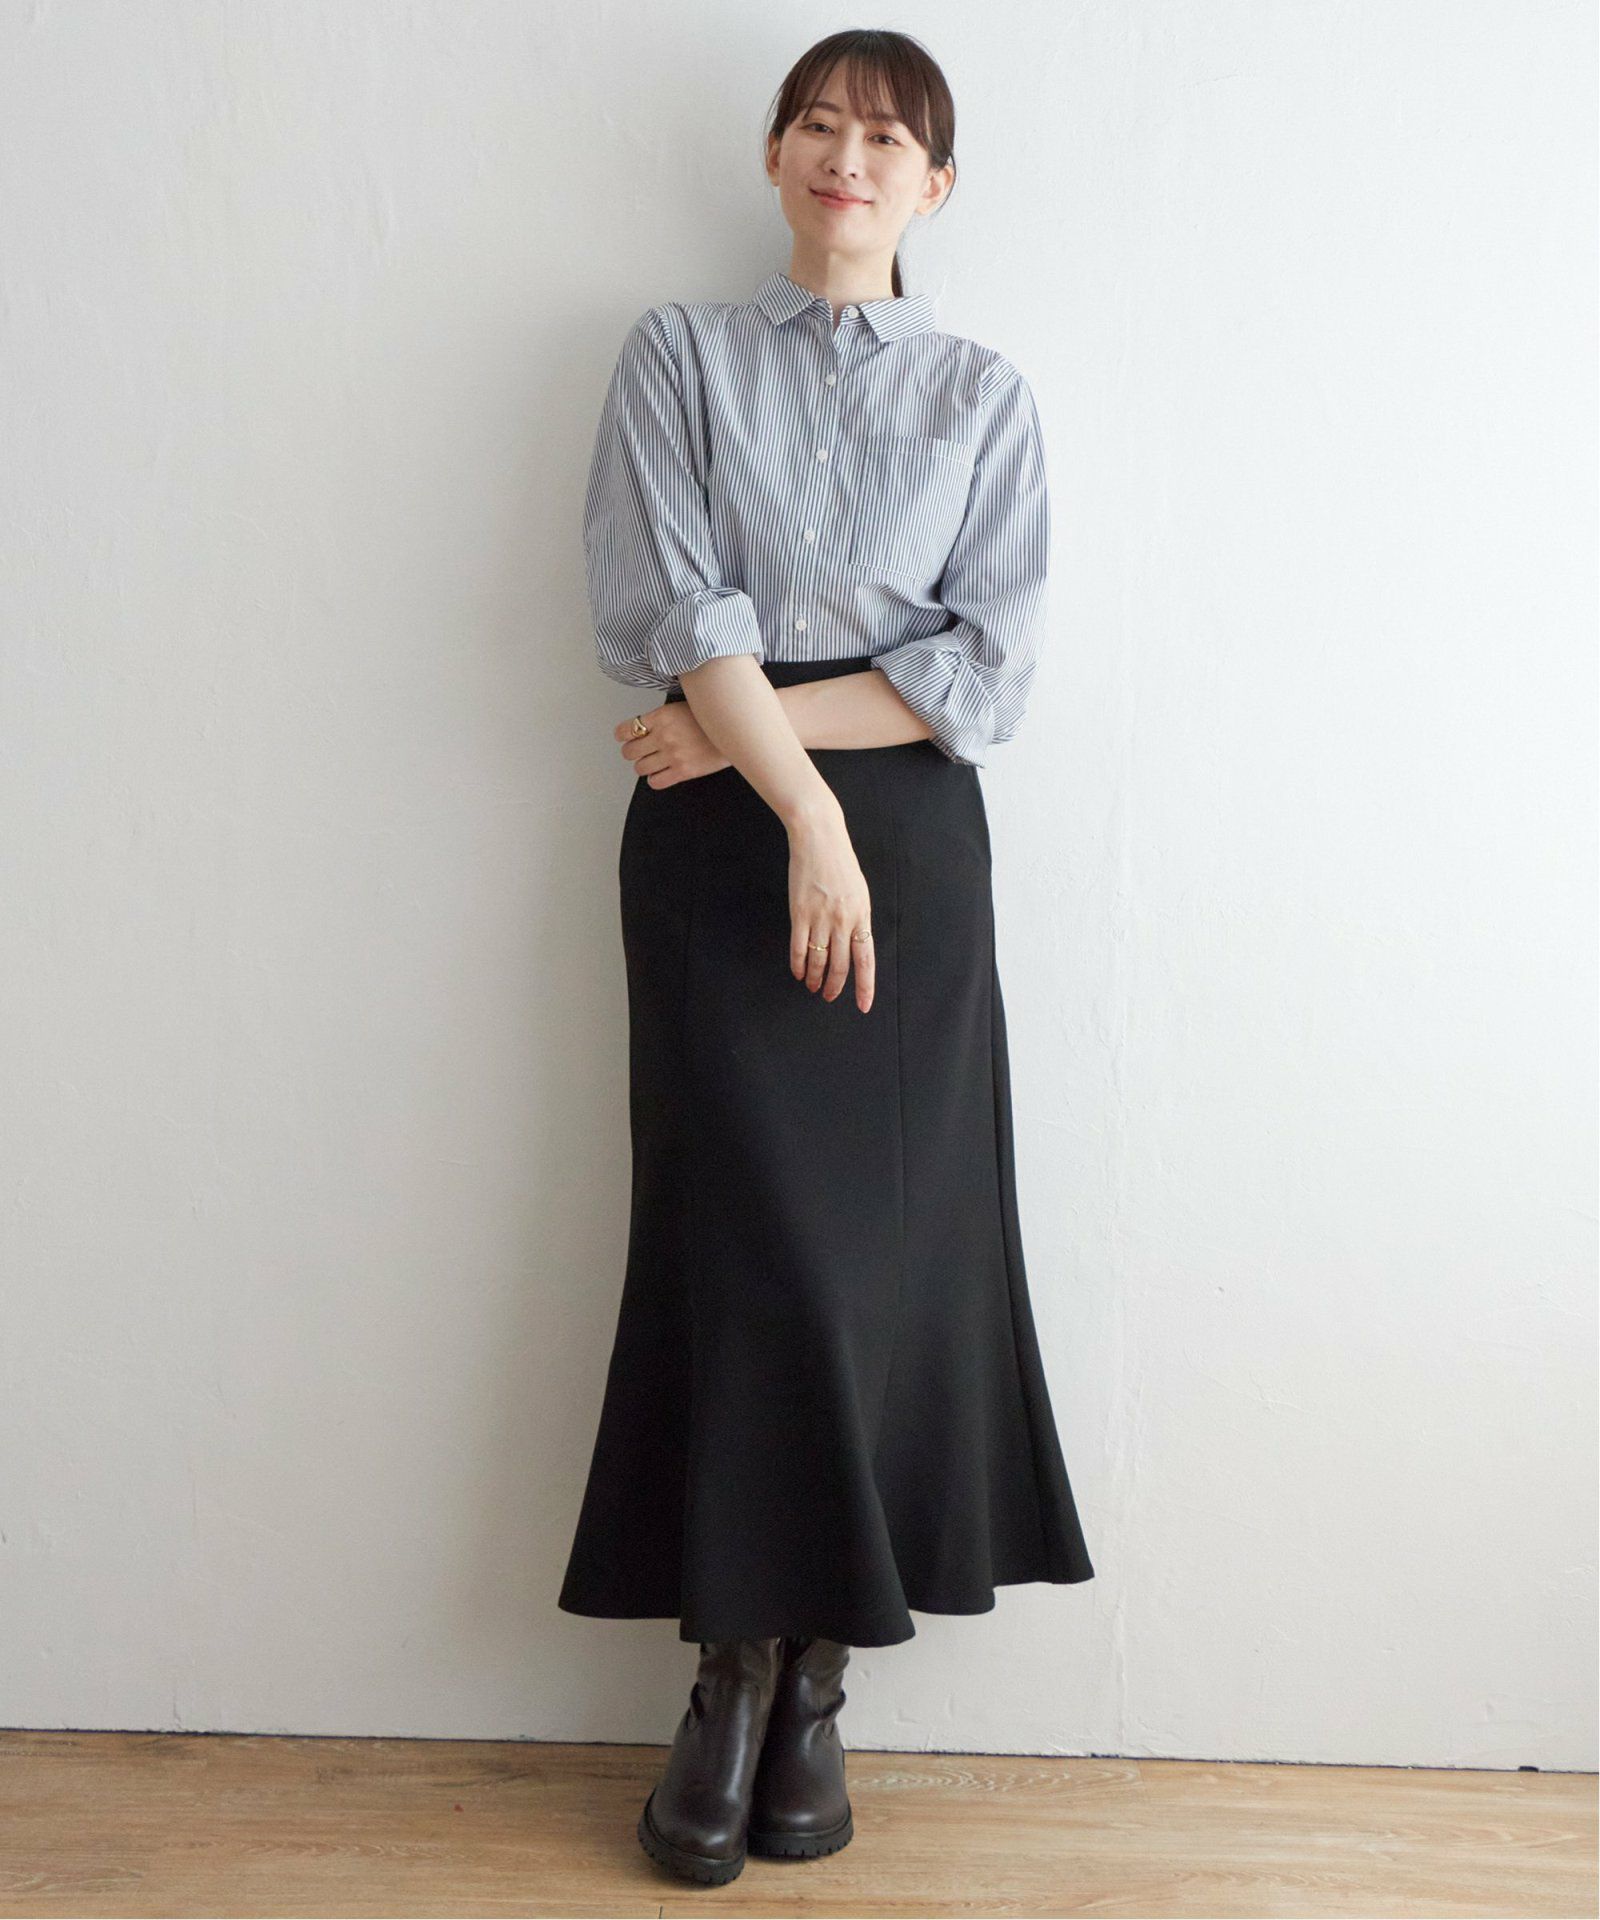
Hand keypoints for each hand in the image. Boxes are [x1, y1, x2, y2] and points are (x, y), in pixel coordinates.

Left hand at [613, 701, 729, 786]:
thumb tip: (646, 724)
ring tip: (652, 762)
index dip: (622, 735)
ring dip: (643, 766)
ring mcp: (673, 755)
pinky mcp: (683, 771)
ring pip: (640, 768)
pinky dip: (654, 779)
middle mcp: (664, 736)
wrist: (737, 731)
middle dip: (632, 752)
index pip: (626, 730)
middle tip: (640, 751)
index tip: (625, 737)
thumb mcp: (684, 705)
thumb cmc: (712, 717)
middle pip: (629, 752)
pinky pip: (656, 782)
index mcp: (661, 716)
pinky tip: (661, 774)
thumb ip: (662, 715)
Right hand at [787, 806, 875, 1012]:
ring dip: (815, 978)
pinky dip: (797, 964)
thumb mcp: (859, 892)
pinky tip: (798, 973)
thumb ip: (858, 919)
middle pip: (841, 965)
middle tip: (829, 997)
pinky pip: (798, 947)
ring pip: (819, 960)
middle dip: (835, 986)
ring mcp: (820, 918)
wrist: (819, 838)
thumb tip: (854, 944)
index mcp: (862, 916)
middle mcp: (843, 921)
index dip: (865, 986)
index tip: (863, 1005)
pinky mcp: (799, 913)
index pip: (866, 960)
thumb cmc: (841, 864)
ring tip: (812, 987)